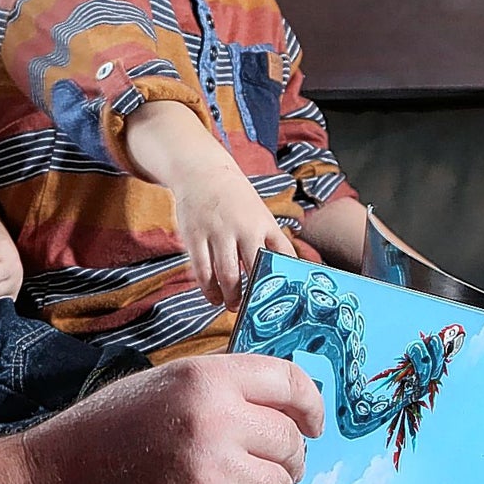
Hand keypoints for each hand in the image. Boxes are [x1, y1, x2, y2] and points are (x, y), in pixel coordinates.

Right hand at [21, 354, 322, 483]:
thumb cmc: (108, 436)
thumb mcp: (163, 388)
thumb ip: (221, 391)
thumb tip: (289, 412)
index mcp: (204, 379)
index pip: (290, 383)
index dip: (310, 407)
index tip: (312, 427)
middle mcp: (213, 421)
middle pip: (291, 444)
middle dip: (282, 462)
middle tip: (254, 472)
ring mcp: (209, 476)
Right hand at [171, 158, 297, 311]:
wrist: (203, 173)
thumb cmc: (237, 202)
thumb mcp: (261, 216)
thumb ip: (272, 243)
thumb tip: (288, 274)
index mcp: (265, 224)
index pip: (283, 256)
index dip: (286, 280)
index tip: (288, 301)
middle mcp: (243, 228)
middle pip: (254, 270)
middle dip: (254, 296)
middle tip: (251, 310)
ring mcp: (217, 231)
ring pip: (226, 274)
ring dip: (230, 296)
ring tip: (231, 306)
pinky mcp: (195, 236)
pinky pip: (201, 269)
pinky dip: (208, 288)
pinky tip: (213, 297)